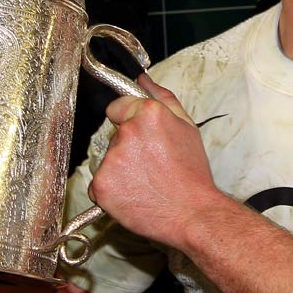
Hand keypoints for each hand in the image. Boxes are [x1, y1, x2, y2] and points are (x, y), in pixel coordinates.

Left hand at [87, 75, 222, 248]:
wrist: (192, 213)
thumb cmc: (192, 174)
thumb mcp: (187, 127)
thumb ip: (162, 98)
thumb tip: (143, 79)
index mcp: (148, 114)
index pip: (116, 107)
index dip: (128, 122)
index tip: (141, 138)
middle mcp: (126, 133)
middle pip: (114, 137)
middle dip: (128, 149)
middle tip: (152, 165)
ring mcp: (111, 160)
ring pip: (108, 161)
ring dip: (121, 170)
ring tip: (146, 182)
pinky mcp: (101, 185)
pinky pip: (100, 184)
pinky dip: (113, 191)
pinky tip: (135, 195)